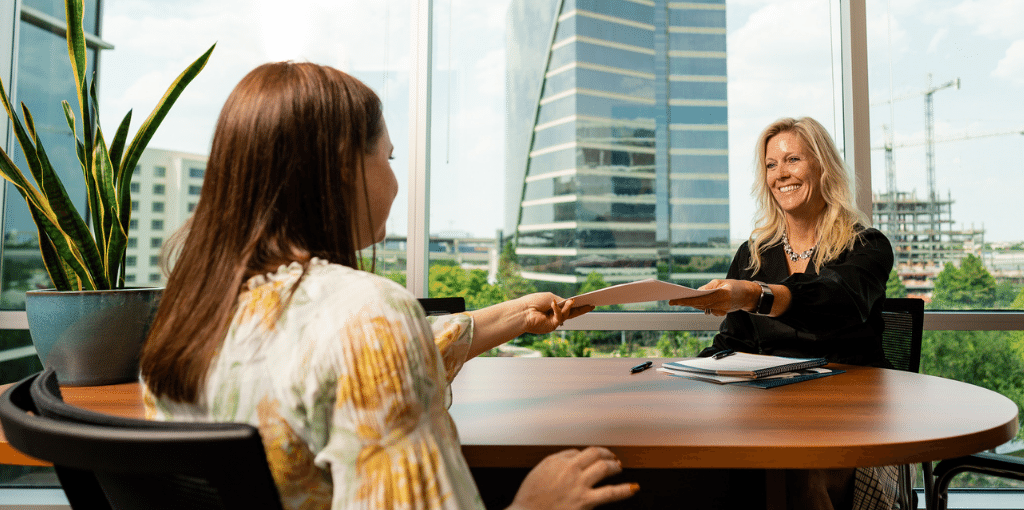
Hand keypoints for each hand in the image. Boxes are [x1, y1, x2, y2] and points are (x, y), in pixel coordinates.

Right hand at [509, 447, 637, 509]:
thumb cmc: (530, 497)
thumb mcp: (539, 470)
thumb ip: (557, 461)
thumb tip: (574, 455)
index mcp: (558, 461)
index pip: (580, 451)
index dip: (590, 454)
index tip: (595, 457)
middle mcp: (570, 469)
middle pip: (595, 454)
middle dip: (606, 455)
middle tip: (612, 458)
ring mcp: (580, 485)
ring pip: (604, 468)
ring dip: (615, 466)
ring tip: (619, 467)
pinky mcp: (586, 501)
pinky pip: (610, 493)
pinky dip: (624, 490)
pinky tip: (633, 488)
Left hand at [517, 293, 594, 334]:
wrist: (522, 311)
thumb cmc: (533, 302)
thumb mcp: (550, 298)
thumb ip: (562, 302)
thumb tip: (571, 303)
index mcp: (553, 307)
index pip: (568, 306)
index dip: (577, 304)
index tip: (587, 301)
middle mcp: (554, 315)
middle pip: (571, 312)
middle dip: (582, 309)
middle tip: (592, 305)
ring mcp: (554, 322)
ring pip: (567, 314)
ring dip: (568, 307)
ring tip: (573, 301)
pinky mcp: (552, 326)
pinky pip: (559, 317)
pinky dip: (557, 309)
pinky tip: (553, 304)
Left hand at [668, 279, 758, 315]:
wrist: (749, 295)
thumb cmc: (734, 285)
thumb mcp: (720, 282)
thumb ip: (707, 288)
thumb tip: (695, 293)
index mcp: (722, 294)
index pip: (700, 299)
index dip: (686, 301)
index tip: (674, 301)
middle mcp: (722, 305)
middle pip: (699, 305)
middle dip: (685, 302)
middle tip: (672, 300)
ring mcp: (722, 311)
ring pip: (702, 308)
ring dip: (692, 304)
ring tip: (679, 300)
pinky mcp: (721, 314)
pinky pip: (708, 310)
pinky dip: (701, 305)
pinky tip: (694, 302)